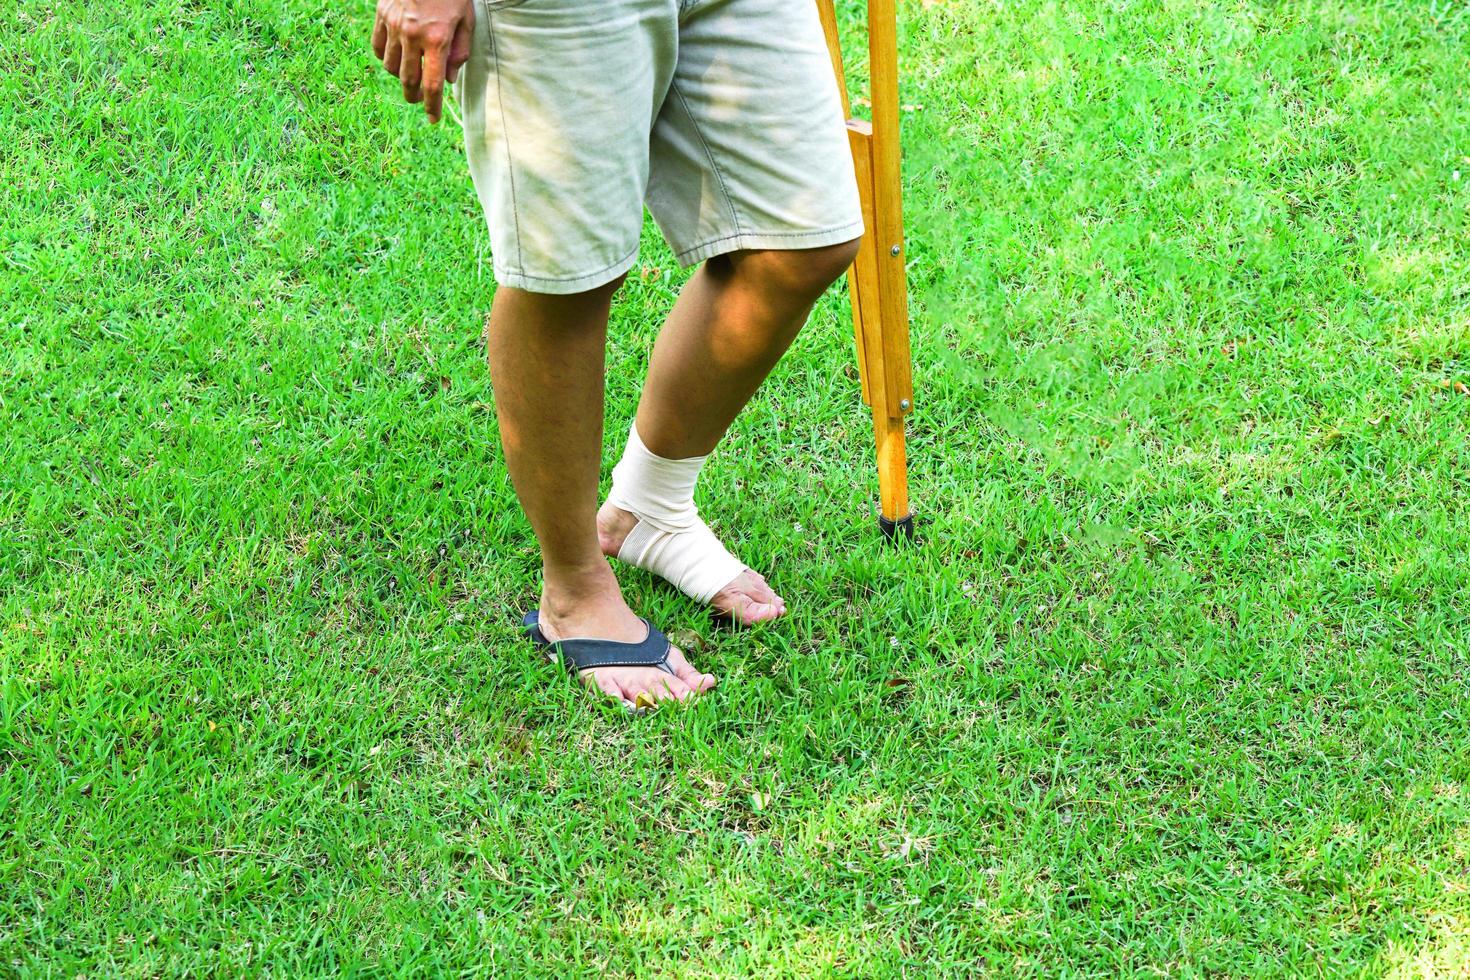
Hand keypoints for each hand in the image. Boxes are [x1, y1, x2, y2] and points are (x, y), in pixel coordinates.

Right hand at [371, 0, 473, 123]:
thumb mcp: (466, 20)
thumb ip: (459, 51)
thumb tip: (448, 80)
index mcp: (437, 39)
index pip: (432, 85)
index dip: (432, 107)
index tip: (433, 119)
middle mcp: (412, 35)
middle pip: (408, 81)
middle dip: (414, 96)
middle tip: (420, 100)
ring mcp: (394, 25)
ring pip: (390, 66)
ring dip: (400, 77)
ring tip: (409, 76)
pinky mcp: (382, 15)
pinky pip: (377, 46)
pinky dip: (385, 57)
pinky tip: (395, 58)